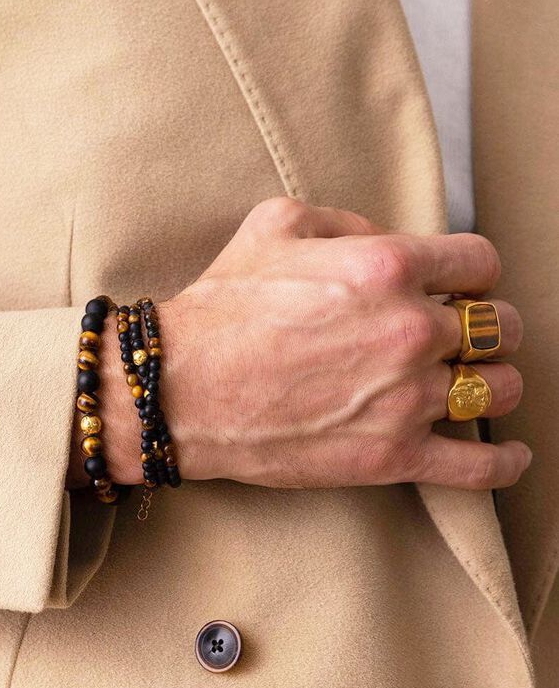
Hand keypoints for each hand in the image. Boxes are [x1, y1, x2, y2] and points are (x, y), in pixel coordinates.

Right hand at [157, 197, 530, 490]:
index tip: (463, 286)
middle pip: (500, 328)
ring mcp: (406, 398)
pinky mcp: (392, 456)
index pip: (480, 263)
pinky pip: (478, 466)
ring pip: (500, 390)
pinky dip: (502, 462)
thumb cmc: (223, 305)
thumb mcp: (275, 226)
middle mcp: (410, 330)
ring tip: (472, 383)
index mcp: (387, 267)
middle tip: (463, 334)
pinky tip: (506, 456)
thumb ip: (346, 220)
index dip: (474, 273)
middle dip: (488, 327)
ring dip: (494, 383)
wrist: (181, 387)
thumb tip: (384, 239)